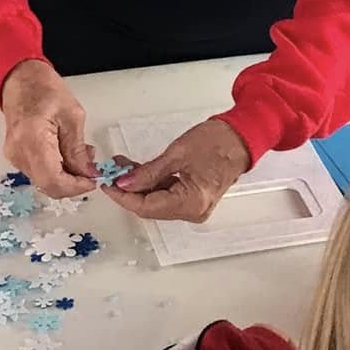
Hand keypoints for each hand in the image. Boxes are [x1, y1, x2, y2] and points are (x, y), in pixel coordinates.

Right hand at [0, 59, 96, 198]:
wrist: (20, 79)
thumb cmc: (44, 89)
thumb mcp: (72, 116)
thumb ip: (78, 149)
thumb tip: (87, 173)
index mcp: (32, 139)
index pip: (52, 180)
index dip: (75, 187)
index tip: (92, 181)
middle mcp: (18, 152)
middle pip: (47, 185)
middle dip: (72, 183)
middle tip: (91, 170)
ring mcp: (14, 156)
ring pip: (44, 181)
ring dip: (66, 176)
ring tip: (81, 156)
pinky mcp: (16, 156)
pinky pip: (39, 172)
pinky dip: (57, 170)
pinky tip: (67, 154)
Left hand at [104, 117, 249, 225]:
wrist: (242, 138)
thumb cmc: (218, 142)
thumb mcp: (177, 154)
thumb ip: (148, 172)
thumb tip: (124, 184)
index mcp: (191, 203)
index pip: (146, 208)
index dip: (123, 196)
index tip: (107, 183)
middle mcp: (193, 211)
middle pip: (150, 207)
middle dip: (128, 190)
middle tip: (112, 171)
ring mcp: (194, 207)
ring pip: (156, 201)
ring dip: (138, 185)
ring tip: (123, 166)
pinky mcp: (193, 199)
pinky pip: (166, 196)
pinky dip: (151, 184)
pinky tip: (138, 170)